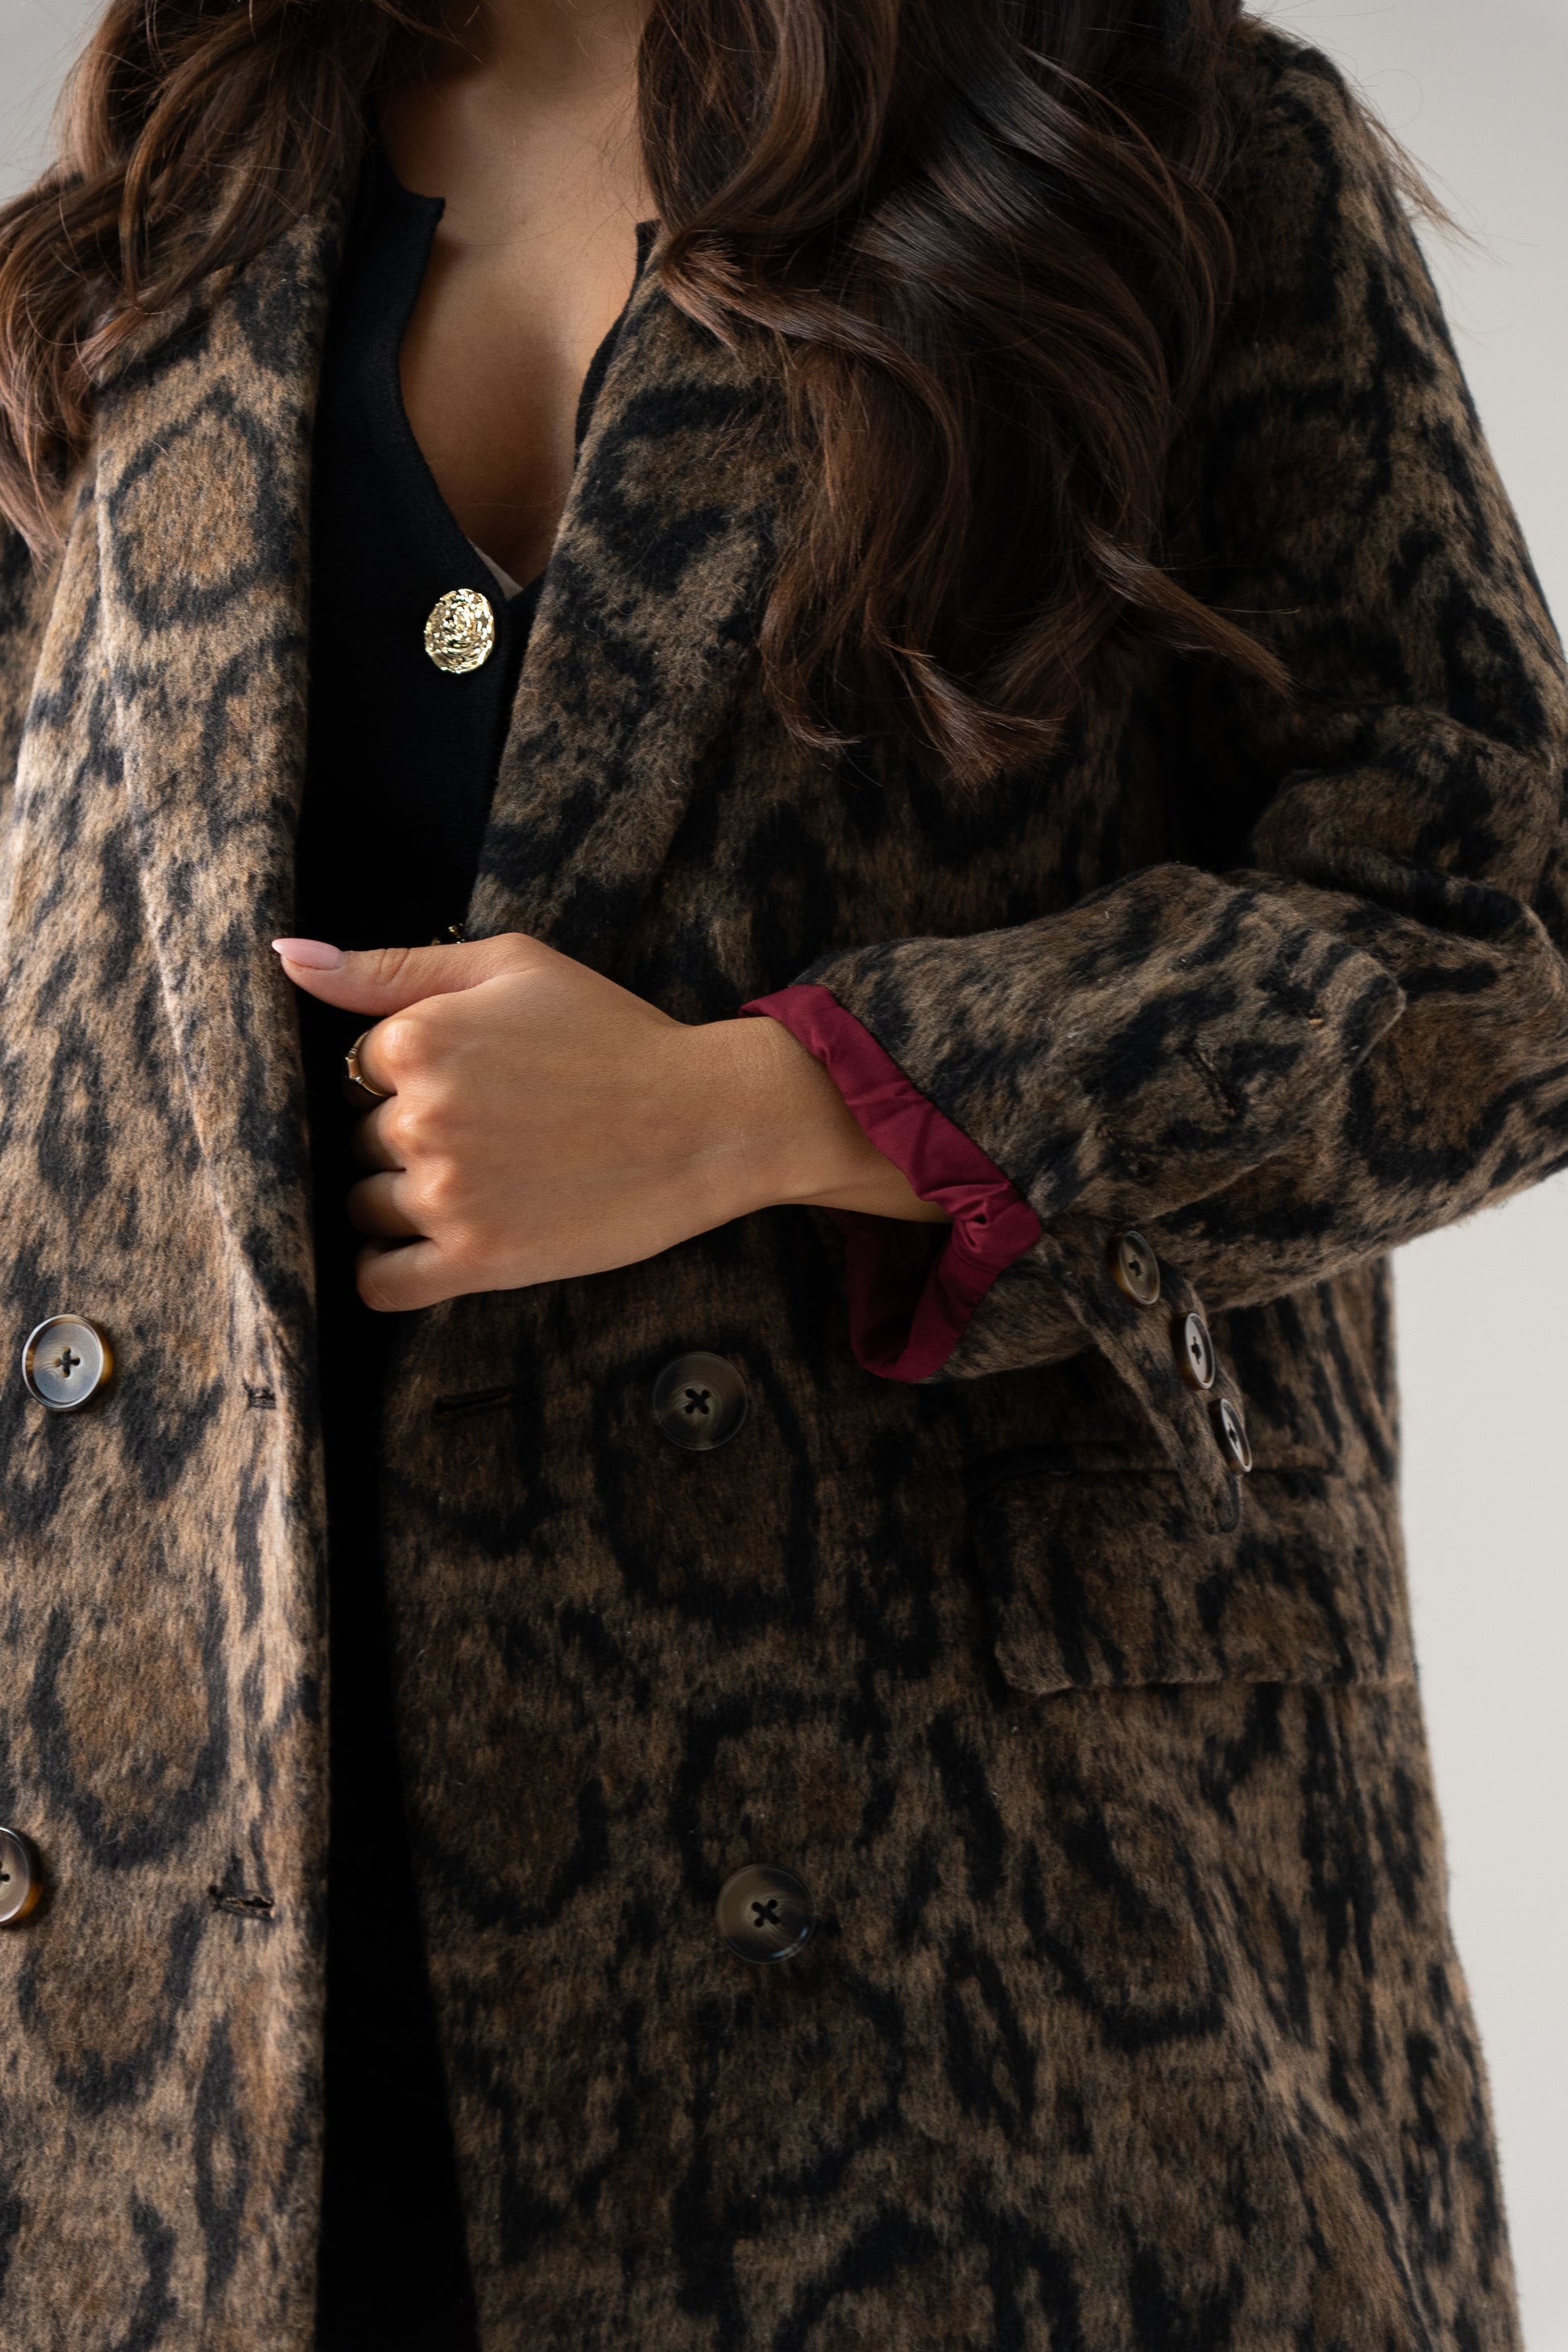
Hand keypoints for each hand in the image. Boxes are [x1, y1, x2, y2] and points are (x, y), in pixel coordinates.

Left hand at [274, 933, 946, 1310]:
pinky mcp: (475, 1261)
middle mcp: (418, 1118)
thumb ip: (389, 965)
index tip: (467, 1086)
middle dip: (404, 1141)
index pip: (355, 1072)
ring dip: (400, 1203)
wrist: (709, 1118)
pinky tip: (424, 1251)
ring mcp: (444, 1194)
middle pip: (356, 1143)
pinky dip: (387, 1272)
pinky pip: (379, 1284)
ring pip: (362, 1210)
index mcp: (416, 1038)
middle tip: (486, 1136)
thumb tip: (286, 956)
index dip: (405, 1080)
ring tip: (476, 1185)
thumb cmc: (614, 1033)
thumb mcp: (510, 964)